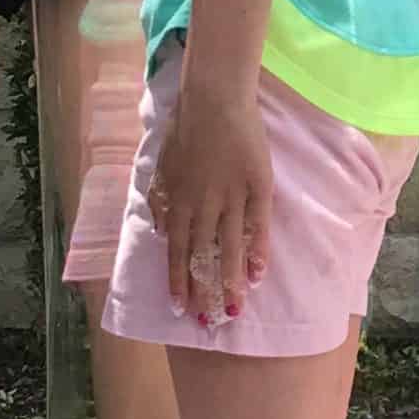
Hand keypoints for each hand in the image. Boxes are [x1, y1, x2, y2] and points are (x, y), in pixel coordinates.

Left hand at [146, 70, 273, 325]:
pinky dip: (257, 250)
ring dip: (230, 280)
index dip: (177, 279)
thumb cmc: (185, 128)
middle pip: (202, 255)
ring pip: (229, 246)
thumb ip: (160, 199)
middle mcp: (203, 204)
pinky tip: (258, 274)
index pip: (176, 249)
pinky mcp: (257, 185)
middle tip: (208, 320)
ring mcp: (231, 196)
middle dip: (204, 290)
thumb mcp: (162, 165)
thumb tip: (160, 232)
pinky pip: (257, 224)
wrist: (214, 98)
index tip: (179, 307)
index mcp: (178, 200)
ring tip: (234, 309)